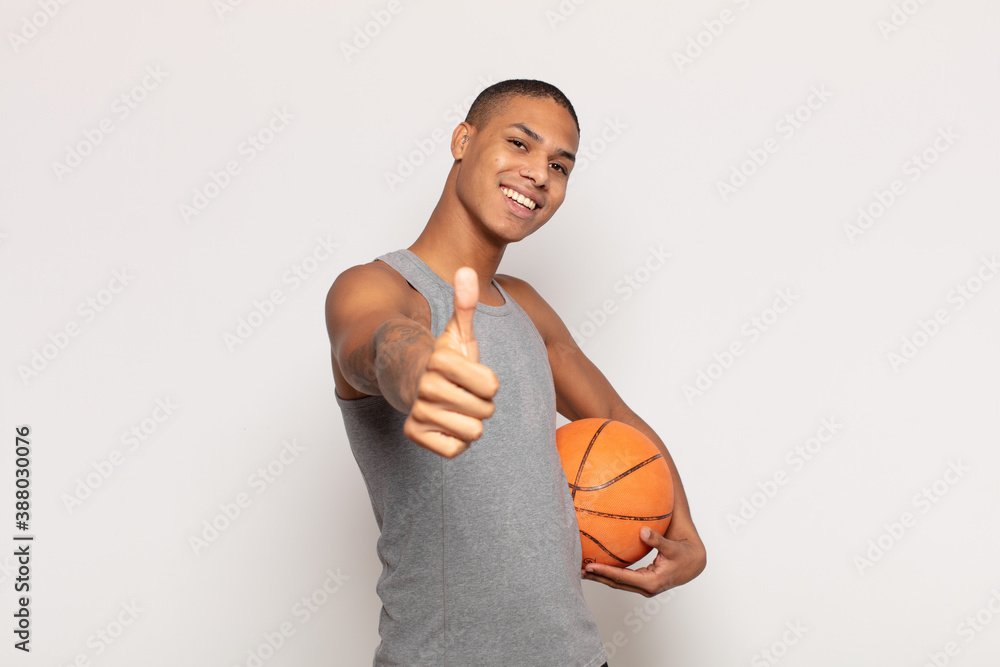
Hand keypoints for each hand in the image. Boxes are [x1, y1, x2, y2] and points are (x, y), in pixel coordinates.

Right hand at [402, 267, 499, 457]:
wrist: (410, 383)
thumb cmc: (443, 359)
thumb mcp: (457, 333)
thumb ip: (465, 304)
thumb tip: (467, 270)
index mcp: (440, 361)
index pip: (492, 386)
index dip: (488, 382)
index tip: (471, 375)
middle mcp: (425, 387)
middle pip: (485, 411)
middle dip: (480, 404)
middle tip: (462, 393)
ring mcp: (418, 412)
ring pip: (473, 432)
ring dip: (470, 422)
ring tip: (455, 408)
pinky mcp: (415, 435)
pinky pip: (456, 449)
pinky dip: (456, 441)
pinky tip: (445, 424)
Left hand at [581, 527, 706, 596]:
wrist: (695, 562)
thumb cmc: (684, 553)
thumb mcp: (672, 547)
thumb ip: (657, 540)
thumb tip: (642, 531)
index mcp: (652, 582)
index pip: (623, 578)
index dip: (605, 573)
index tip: (590, 566)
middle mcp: (646, 588)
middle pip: (616, 584)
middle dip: (597, 578)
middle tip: (578, 570)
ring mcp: (644, 587)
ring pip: (618, 583)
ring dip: (601, 577)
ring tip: (583, 570)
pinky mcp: (643, 582)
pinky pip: (623, 578)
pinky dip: (610, 574)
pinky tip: (598, 566)